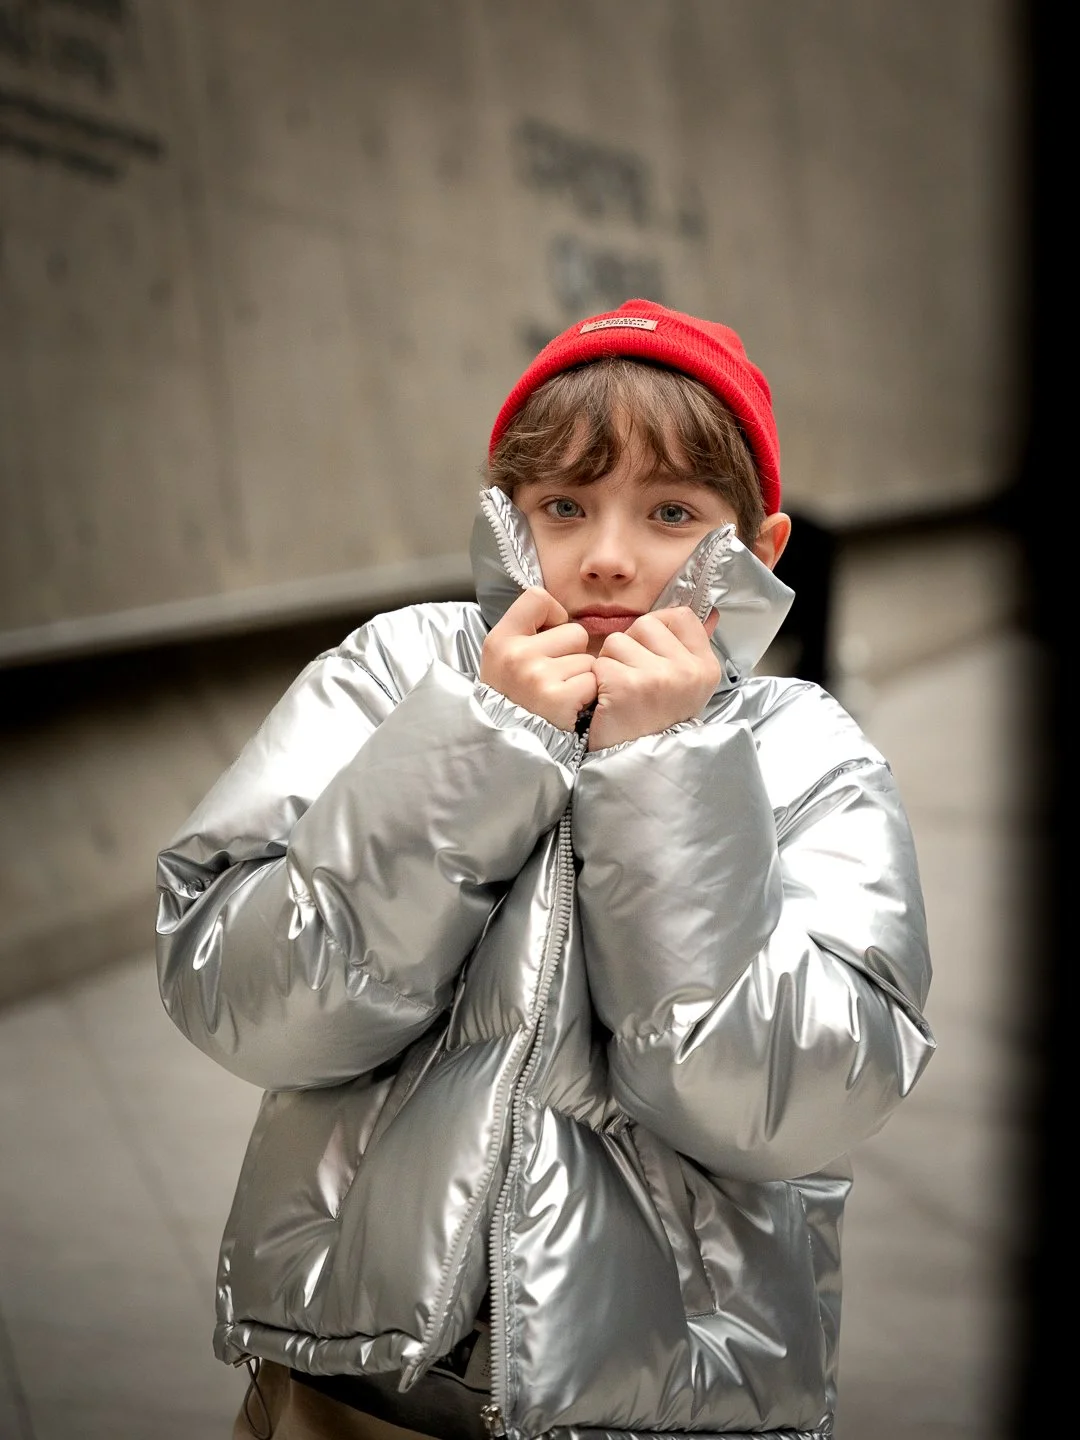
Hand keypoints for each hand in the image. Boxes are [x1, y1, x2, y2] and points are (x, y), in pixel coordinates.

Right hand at [480, 587, 597, 730]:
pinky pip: (592, 682)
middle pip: (575, 632)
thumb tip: (562, 613)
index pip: (537, 598)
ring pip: (588, 659)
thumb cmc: (513, 699)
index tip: (549, 635)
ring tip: (560, 694)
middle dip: (573, 654)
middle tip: (555, 678)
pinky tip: (570, 706)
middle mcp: (516, 655)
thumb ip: (527, 632)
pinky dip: (587, 696)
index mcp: (500, 640)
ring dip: (581, 678)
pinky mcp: (558, 698)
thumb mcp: (503, 660)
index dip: (553, 616)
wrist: (507, 747)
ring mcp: (537, 676)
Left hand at [587, 607, 719, 750]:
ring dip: (610, 664)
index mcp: (705, 667)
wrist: (636, 769)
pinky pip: (600, 663)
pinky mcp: (626, 687)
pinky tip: (607, 702)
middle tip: (634, 680)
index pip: (680, 616)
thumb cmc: (656, 724)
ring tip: (620, 693)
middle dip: (630, 647)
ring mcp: (657, 678)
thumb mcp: (686, 687)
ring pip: (617, 641)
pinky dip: (596, 682)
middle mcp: (686, 671)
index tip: (652, 653)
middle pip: (645, 624)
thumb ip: (691, 649)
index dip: (658, 628)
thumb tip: (712, 614)